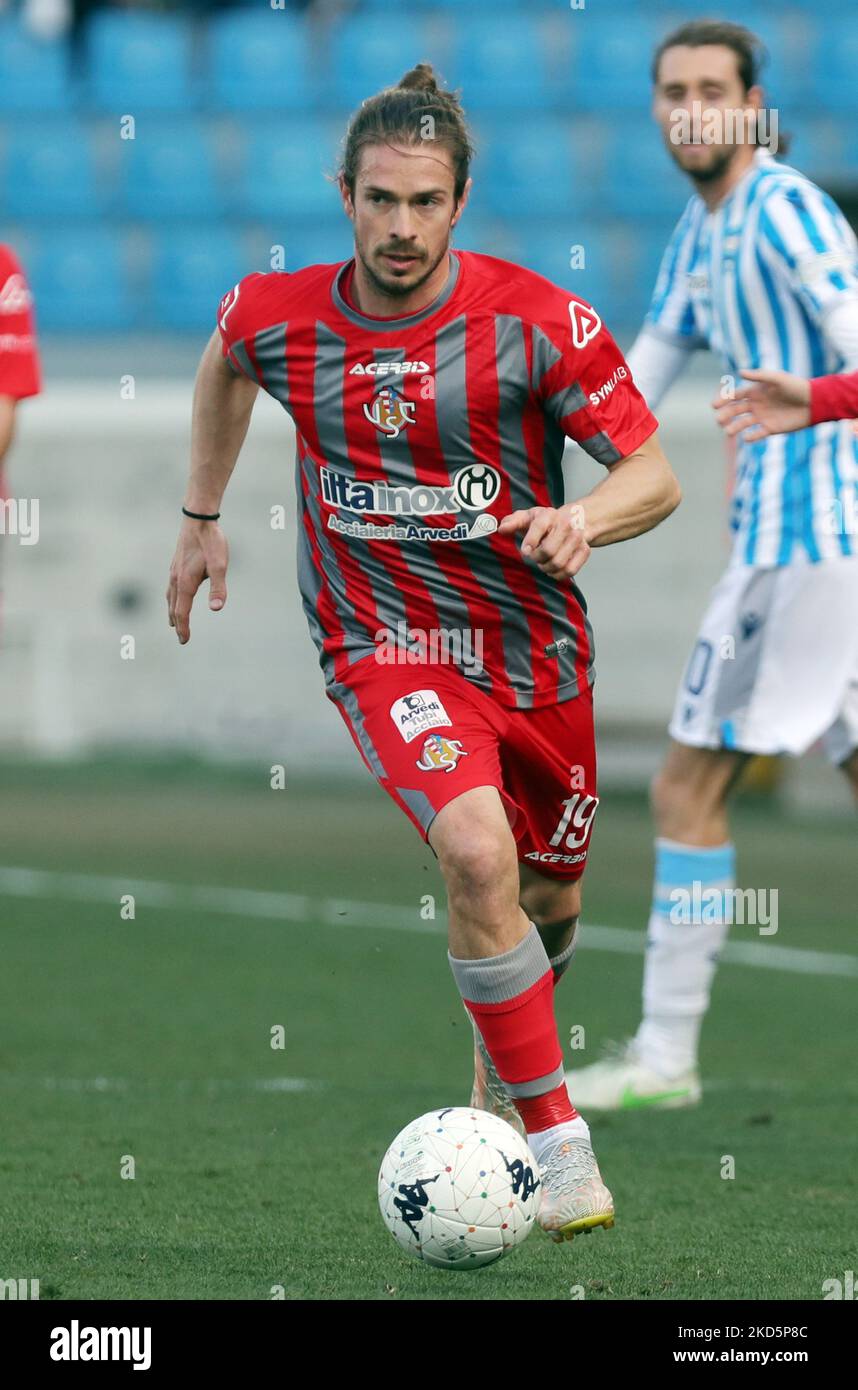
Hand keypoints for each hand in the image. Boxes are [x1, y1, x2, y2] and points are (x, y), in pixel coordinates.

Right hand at [167, 518, 228, 643]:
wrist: (198, 518)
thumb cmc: (211, 541)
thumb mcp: (220, 565)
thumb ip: (219, 587)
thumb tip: (216, 609)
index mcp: (185, 582)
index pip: (182, 611)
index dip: (184, 627)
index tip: (184, 641)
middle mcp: (176, 578)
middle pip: (174, 607)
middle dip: (178, 624)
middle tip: (182, 639)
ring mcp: (174, 571)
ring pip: (171, 597)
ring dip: (172, 611)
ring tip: (174, 622)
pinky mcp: (176, 564)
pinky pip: (171, 587)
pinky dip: (172, 598)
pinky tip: (176, 596)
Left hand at [498, 503, 589, 578]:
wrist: (573, 521)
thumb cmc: (545, 522)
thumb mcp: (527, 518)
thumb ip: (513, 522)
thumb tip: (502, 528)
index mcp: (549, 515)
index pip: (539, 526)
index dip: (530, 540)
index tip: (525, 551)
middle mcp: (566, 525)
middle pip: (548, 550)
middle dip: (537, 558)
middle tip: (535, 556)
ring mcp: (577, 538)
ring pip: (558, 563)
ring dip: (546, 567)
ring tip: (543, 561)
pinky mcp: (584, 551)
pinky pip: (569, 571)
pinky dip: (558, 574)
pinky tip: (553, 568)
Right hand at [711, 369, 811, 440]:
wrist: (814, 402)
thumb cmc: (796, 387)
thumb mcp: (778, 379)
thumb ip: (760, 376)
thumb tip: (740, 372)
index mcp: (755, 391)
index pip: (734, 396)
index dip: (723, 399)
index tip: (714, 404)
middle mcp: (756, 404)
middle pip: (735, 411)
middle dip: (725, 415)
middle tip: (718, 420)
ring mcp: (762, 417)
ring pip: (742, 423)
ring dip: (733, 428)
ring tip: (728, 432)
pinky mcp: (770, 428)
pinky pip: (756, 434)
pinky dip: (751, 437)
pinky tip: (747, 438)